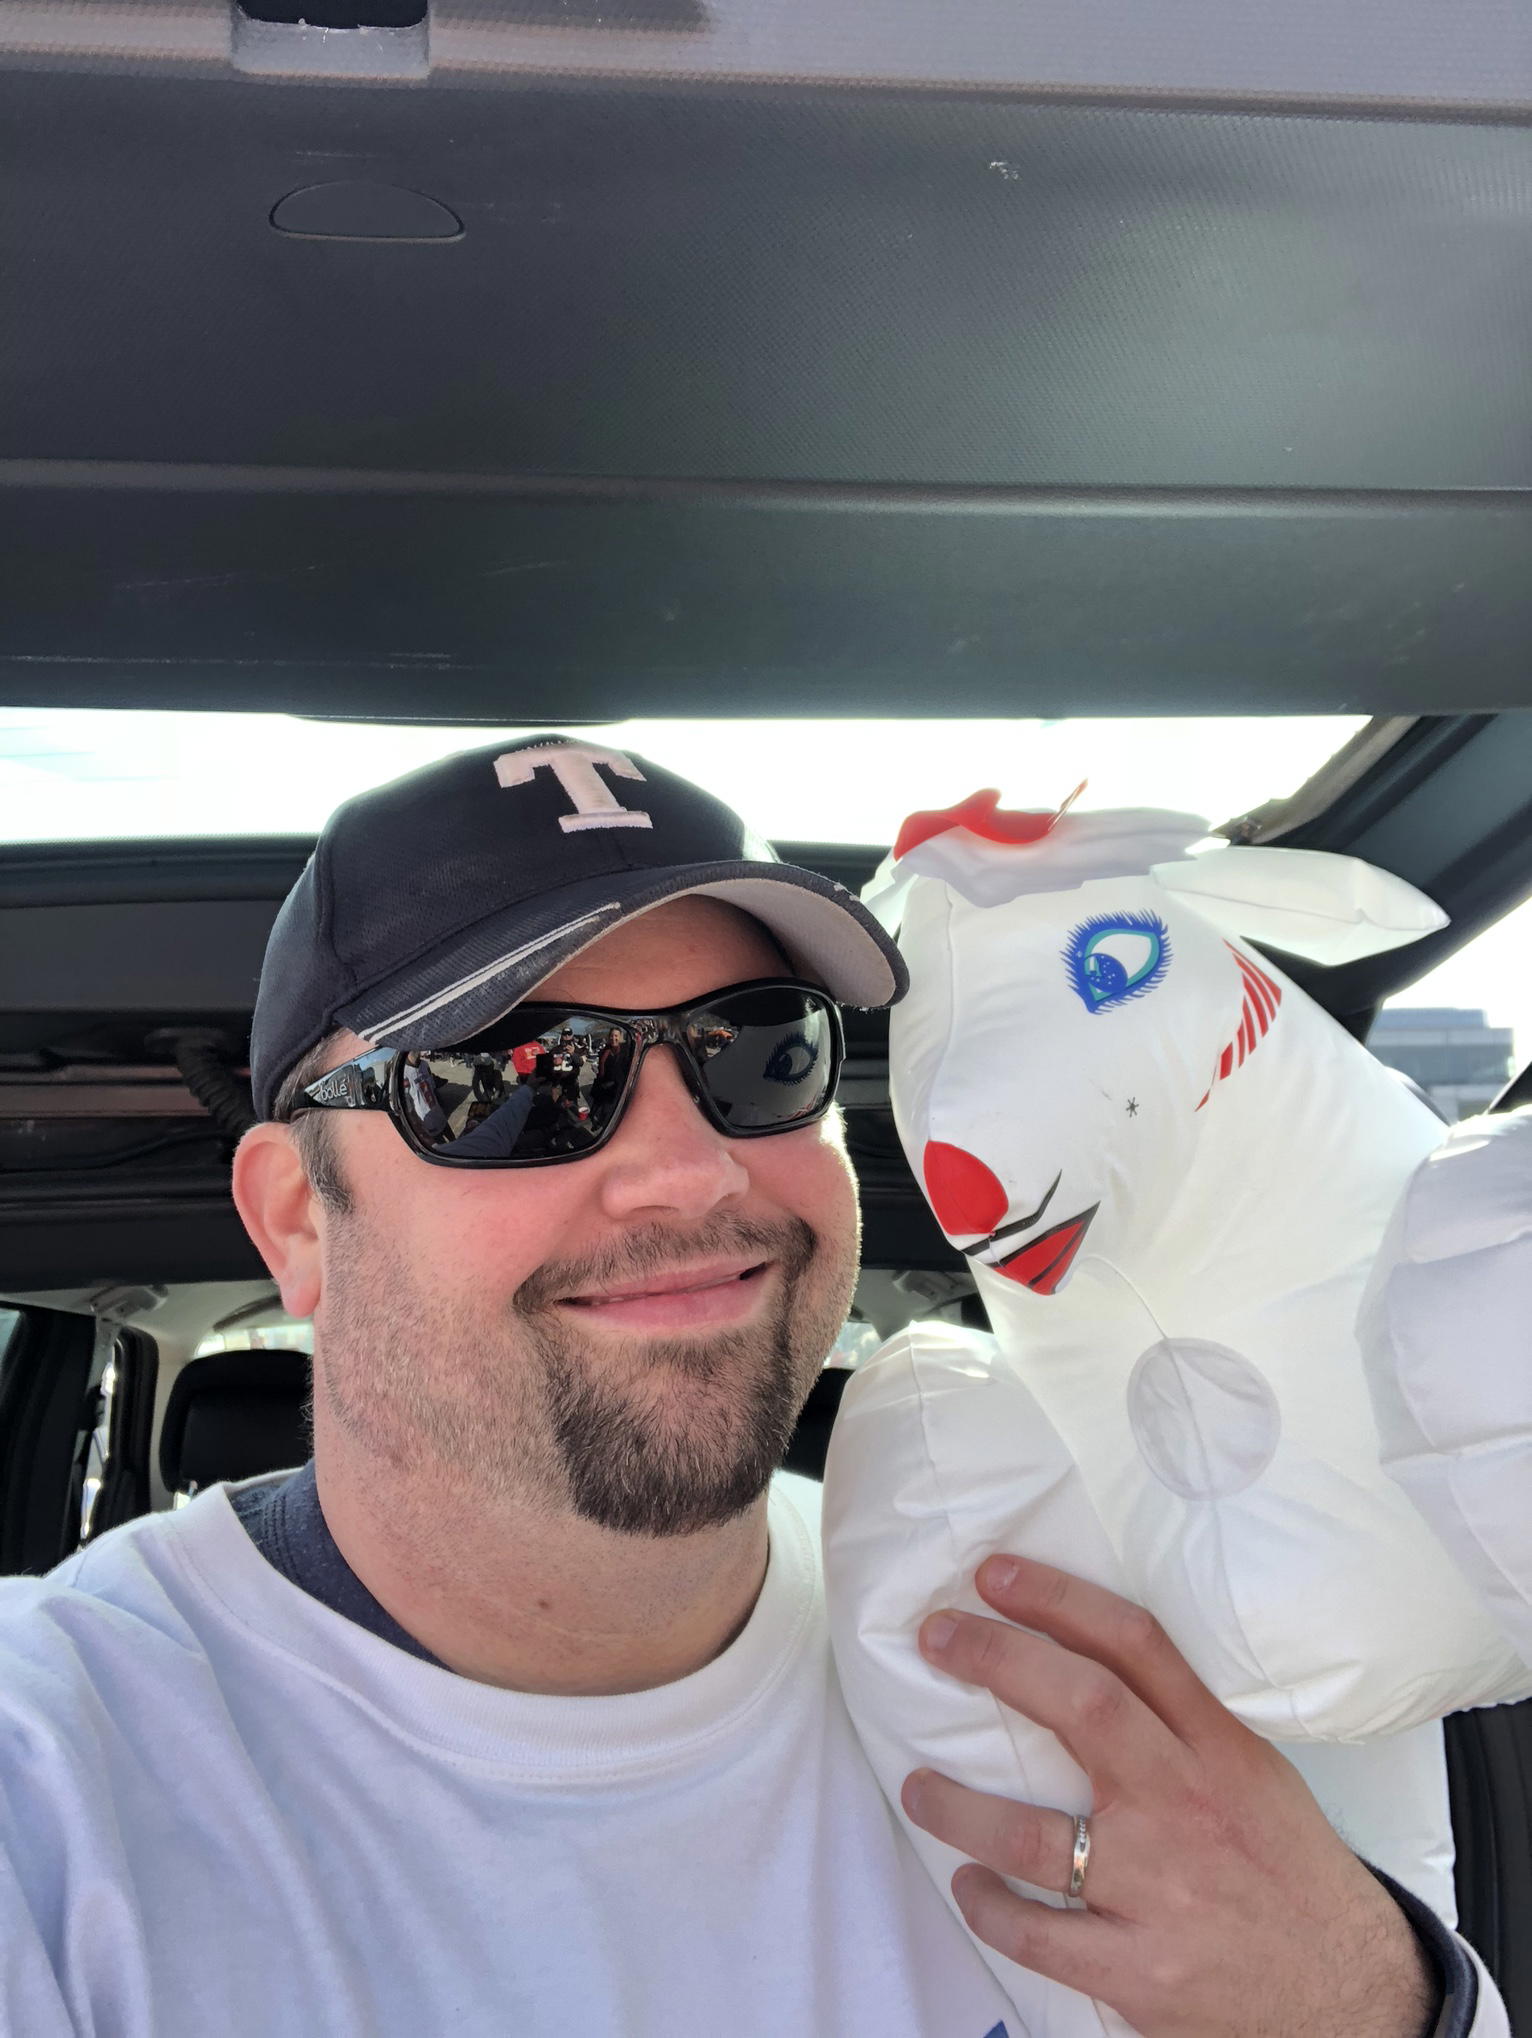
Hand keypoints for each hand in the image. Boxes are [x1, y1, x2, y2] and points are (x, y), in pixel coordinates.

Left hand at [901, 1555, 1435, 2037]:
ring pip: (1032, 1834)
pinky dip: (990, 1906)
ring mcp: (1158, 1889)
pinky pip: (1037, 1934)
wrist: (1355, 1996)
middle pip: (1083, 1707)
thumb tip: (1085, 1662)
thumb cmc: (1290, 1872)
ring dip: (958, 1807)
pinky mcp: (1138, 1969)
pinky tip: (970, 1883)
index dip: (1059, 1599)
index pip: (1136, 1647)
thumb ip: (1181, 1722)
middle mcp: (1185, 1805)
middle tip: (937, 1636)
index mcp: (1218, 1749)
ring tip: (919, 1788)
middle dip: (998, 1659)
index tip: (995, 1575)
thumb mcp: (1254, 1774)